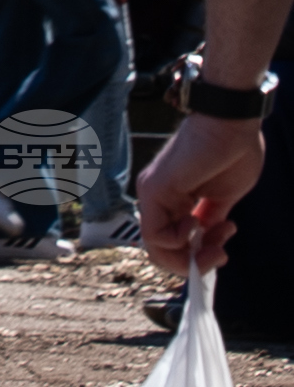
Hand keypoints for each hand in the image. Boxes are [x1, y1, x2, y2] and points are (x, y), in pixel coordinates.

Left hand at [137, 111, 262, 271]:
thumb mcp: (224, 197)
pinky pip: (155, 234)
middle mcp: (160, 199)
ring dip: (190, 257)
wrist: (231, 124)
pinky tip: (196, 223)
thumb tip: (208, 241)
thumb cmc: (233, 152)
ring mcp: (153, 195)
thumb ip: (211, 219)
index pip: (175, 244)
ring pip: (156, 247)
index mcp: (177, 200)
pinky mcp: (153, 189)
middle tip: (220, 254)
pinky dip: (178, 240)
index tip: (223, 250)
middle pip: (164, 251)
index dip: (198, 257)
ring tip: (215, 243)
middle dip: (194, 262)